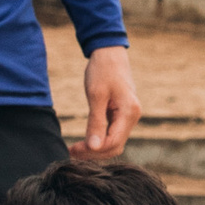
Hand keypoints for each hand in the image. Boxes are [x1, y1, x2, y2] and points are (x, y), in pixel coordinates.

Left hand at [76, 45, 140, 159]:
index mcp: (129, 112)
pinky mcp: (122, 114)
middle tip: (71, 152)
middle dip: (94, 152)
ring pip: (114, 142)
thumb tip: (93, 147)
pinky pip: (112, 133)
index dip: (93, 150)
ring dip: (96, 148)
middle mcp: (132, 117)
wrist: (109, 53)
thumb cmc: (102, 70)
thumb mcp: (96, 96)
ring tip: (75, 148)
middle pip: (115, 146)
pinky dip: (99, 139)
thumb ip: (96, 123)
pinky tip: (85, 140)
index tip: (73, 149)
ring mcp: (128, 116)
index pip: (113, 142)